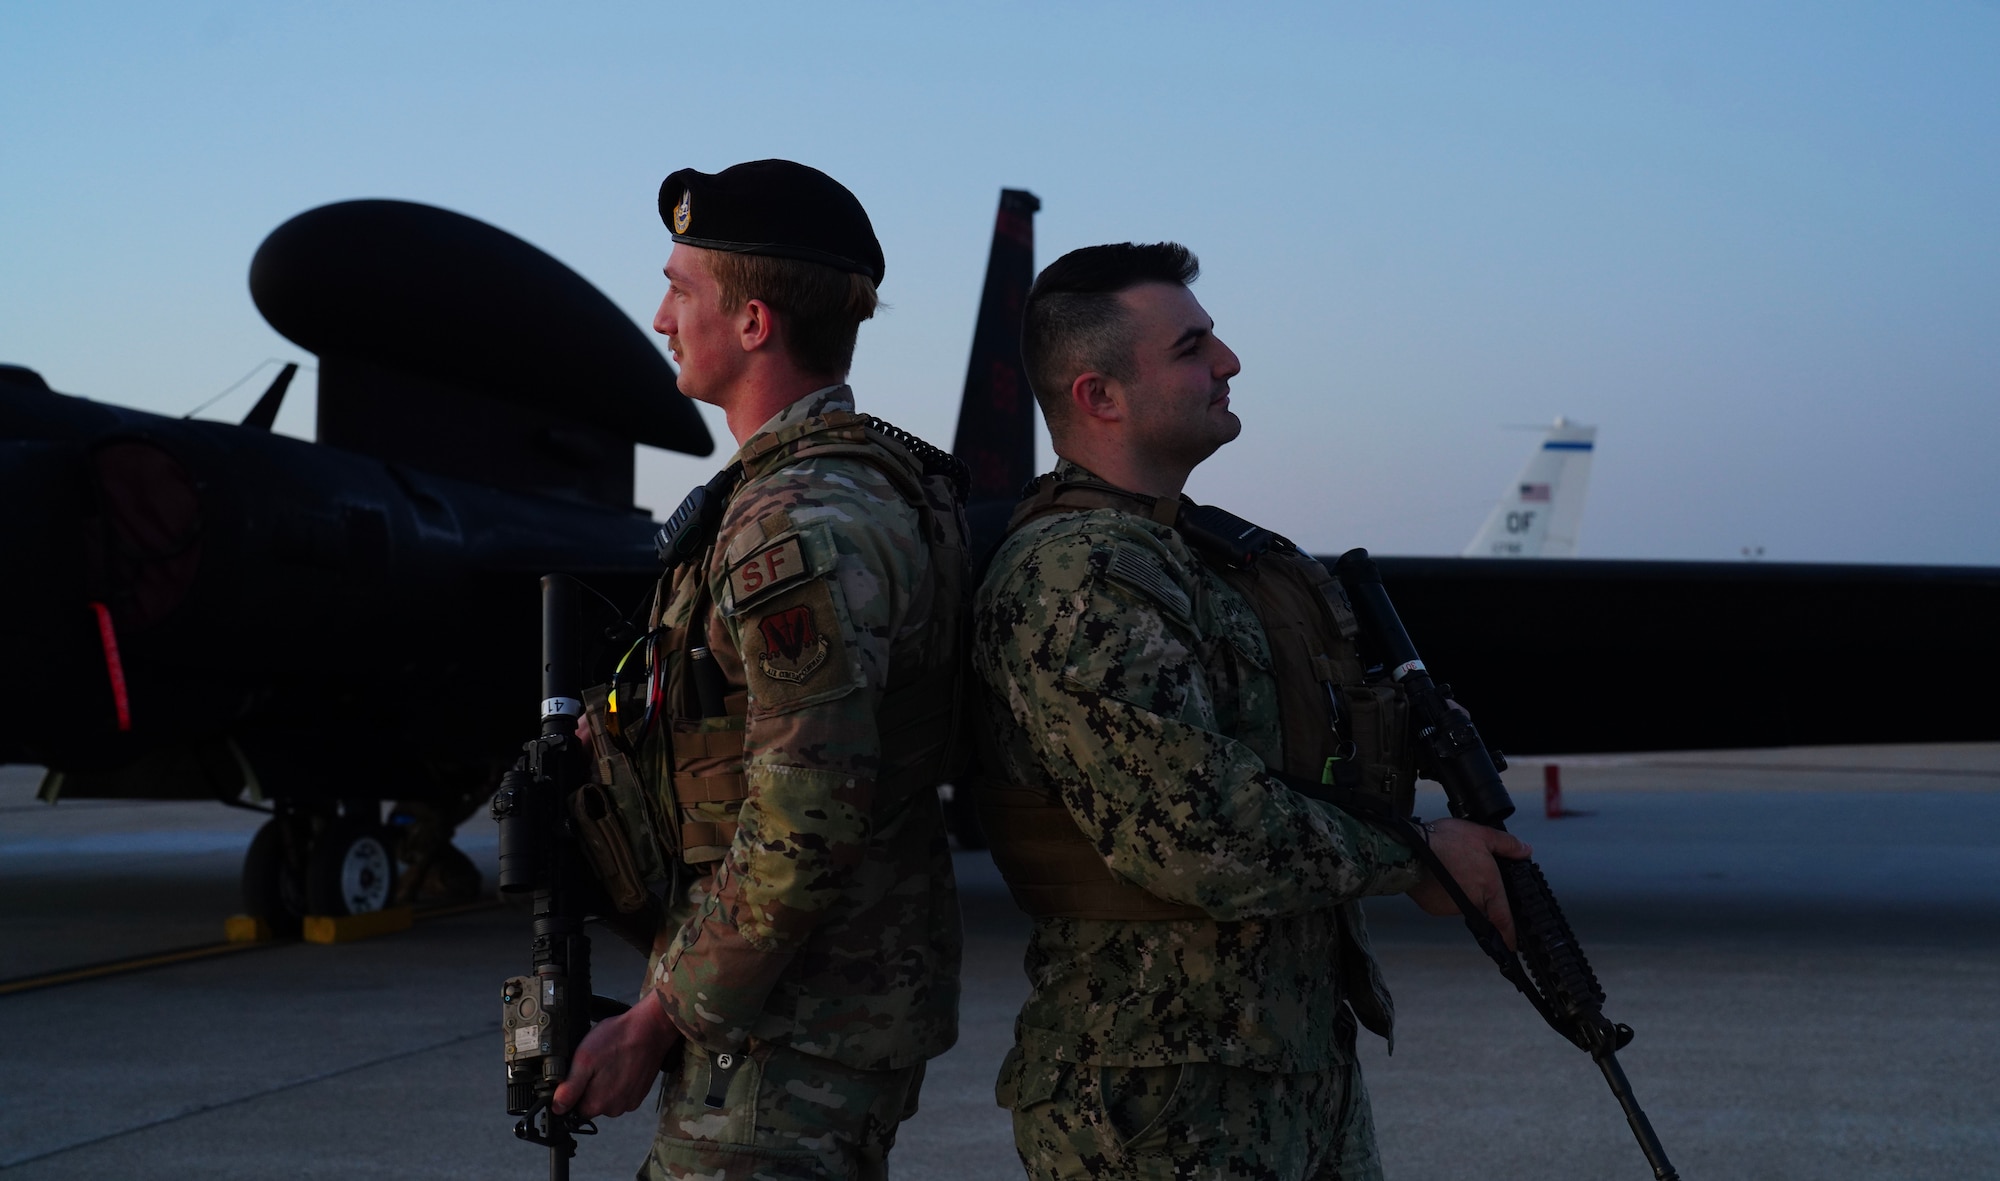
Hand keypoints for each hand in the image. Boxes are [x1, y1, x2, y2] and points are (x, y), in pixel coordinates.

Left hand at [551, 991, 682, 1119]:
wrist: (651, 1028)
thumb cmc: (618, 1039)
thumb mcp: (584, 1059)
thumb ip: (569, 1087)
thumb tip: (557, 1108)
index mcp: (598, 1103)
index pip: (574, 1109)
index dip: (573, 1090)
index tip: (581, 1072)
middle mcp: (616, 1109)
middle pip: (592, 1104)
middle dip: (590, 1086)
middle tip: (596, 1063)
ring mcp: (630, 1102)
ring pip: (607, 1098)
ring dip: (605, 1083)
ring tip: (610, 1061)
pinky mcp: (640, 1094)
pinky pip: (622, 1093)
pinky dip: (619, 1081)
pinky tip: (621, 1064)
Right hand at [1405, 818, 1531, 948]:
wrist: (1410, 849)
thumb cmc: (1445, 842)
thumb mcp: (1482, 835)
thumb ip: (1507, 844)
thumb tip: (1524, 850)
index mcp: (1489, 888)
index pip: (1504, 919)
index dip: (1510, 935)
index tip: (1513, 946)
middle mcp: (1472, 902)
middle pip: (1481, 903)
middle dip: (1477, 891)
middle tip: (1466, 871)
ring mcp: (1452, 908)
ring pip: (1462, 902)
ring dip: (1459, 890)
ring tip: (1450, 868)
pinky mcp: (1434, 908)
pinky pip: (1443, 902)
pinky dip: (1443, 891)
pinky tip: (1438, 874)